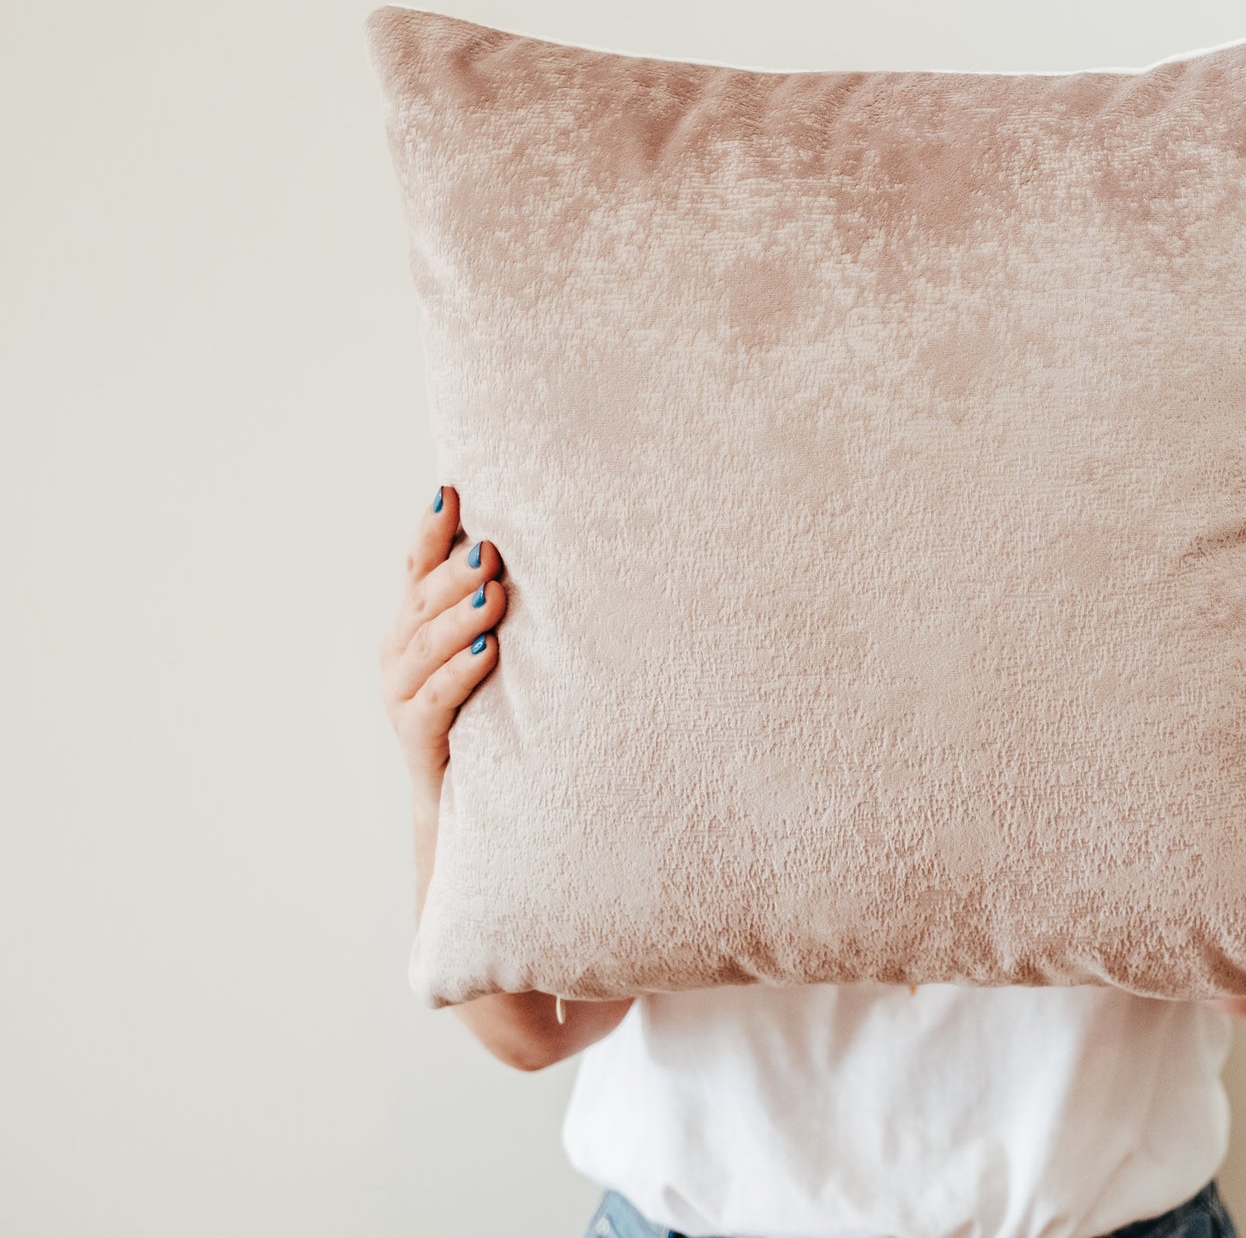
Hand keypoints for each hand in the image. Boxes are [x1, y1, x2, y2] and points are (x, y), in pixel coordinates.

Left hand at [377, 486, 632, 1068]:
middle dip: (445, 620)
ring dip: (436, 579)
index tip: (495, 653)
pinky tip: (453, 498)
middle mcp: (428, 748)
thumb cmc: (540, 935)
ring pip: (408, 629)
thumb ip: (536, 1020)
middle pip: (405, 667)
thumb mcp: (540, 999)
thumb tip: (548, 1039)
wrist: (516, 893)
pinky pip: (425, 601)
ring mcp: (433, 703)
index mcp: (449, 806)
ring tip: (484, 532)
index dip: (449, 688)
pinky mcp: (457, 666)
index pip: (425, 732)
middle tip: (497, 580)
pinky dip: (429, 552)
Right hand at [378, 485, 504, 795]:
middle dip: (455, 573)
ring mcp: (400, 697)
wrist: (462, 800)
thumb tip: (521, 546)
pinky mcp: (416, 737)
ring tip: (493, 595)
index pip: (416, 568)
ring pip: (426, 648)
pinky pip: (436, 699)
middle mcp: (399, 655)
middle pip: (422, 602)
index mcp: (412, 625)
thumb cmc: (482, 710)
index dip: (431, 532)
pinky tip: (488, 653)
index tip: (452, 492)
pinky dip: (461, 673)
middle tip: (490, 550)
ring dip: (460, 618)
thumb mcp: (483, 650)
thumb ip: (487, 604)